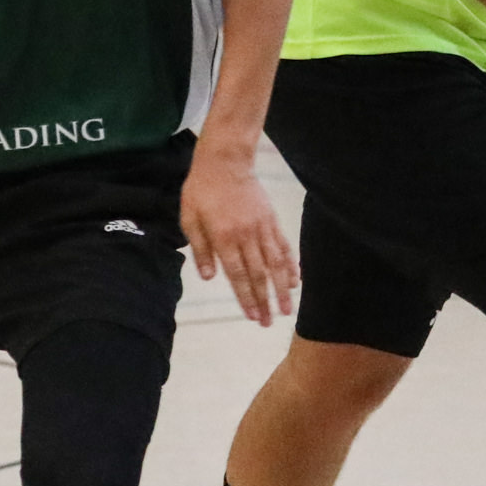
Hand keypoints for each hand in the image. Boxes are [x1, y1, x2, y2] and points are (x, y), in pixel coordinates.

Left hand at [180, 149, 297, 327]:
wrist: (224, 162)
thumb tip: (208, 277)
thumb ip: (200, 249)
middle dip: (264, 301)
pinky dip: (291, 265)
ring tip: (288, 309)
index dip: (245, 297)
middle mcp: (247, 236)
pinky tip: (296, 280)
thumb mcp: (189, 219)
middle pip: (258, 274)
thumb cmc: (201, 191)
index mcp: (224, 238)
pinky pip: (284, 246)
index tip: (252, 316)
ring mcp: (263, 229)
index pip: (237, 275)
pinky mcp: (272, 221)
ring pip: (276, 264)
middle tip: (269, 322)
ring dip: (282, 289)